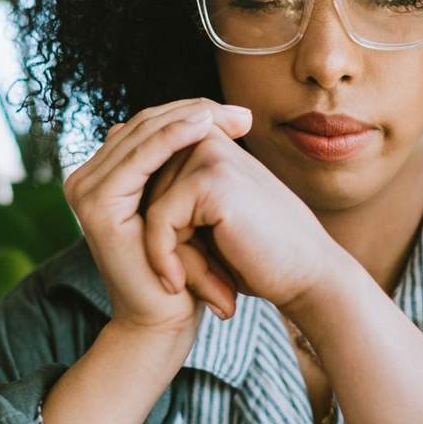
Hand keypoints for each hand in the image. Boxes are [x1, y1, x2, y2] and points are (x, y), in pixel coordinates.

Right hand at [62, 98, 249, 336]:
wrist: (164, 321)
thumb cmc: (184, 266)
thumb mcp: (182, 205)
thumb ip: (179, 165)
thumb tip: (201, 118)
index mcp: (103, 174)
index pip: (148, 125)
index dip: (193, 113)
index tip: (240, 115)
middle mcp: (86, 178)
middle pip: (145, 124)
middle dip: (196, 112)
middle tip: (243, 113)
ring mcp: (86, 189)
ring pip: (143, 134)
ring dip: (189, 119)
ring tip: (230, 116)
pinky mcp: (96, 204)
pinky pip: (141, 158)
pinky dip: (173, 138)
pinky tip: (203, 128)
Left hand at [141, 124, 345, 313]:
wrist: (307, 276)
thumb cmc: (256, 255)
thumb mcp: (205, 223)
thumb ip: (172, 198)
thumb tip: (116, 191)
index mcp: (207, 140)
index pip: (146, 175)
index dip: (153, 223)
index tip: (176, 264)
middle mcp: (207, 139)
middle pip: (142, 191)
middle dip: (158, 239)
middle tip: (192, 278)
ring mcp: (210, 156)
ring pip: (147, 206)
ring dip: (163, 253)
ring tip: (194, 282)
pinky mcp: (212, 180)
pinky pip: (158, 221)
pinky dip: (162, 258)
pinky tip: (178, 284)